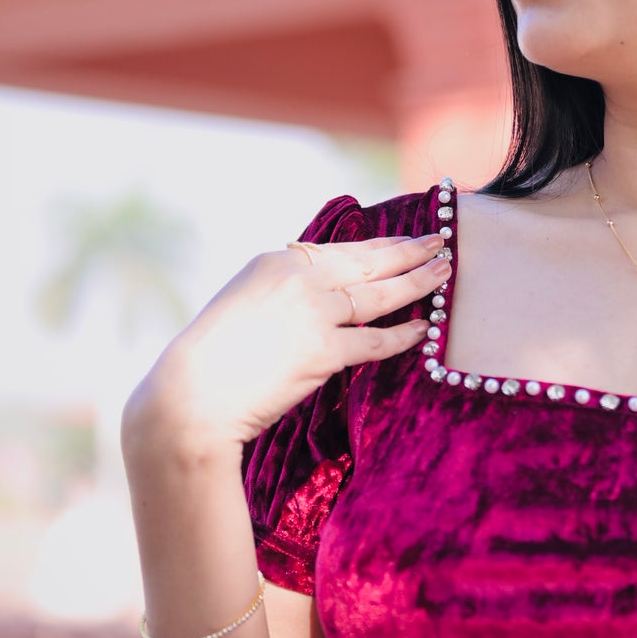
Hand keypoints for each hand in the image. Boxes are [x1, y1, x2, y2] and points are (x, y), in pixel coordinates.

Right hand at [124, 232, 450, 455]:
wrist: (191, 398)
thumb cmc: (211, 358)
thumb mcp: (243, 302)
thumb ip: (282, 292)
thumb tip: (319, 295)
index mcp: (276, 262)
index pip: (342, 250)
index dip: (380, 244)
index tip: (406, 239)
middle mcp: (299, 279)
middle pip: (370, 261)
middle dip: (410, 251)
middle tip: (441, 241)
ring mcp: (314, 314)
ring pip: (381, 294)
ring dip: (419, 282)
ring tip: (445, 270)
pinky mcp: (324, 352)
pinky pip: (375, 341)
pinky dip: (404, 334)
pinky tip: (425, 329)